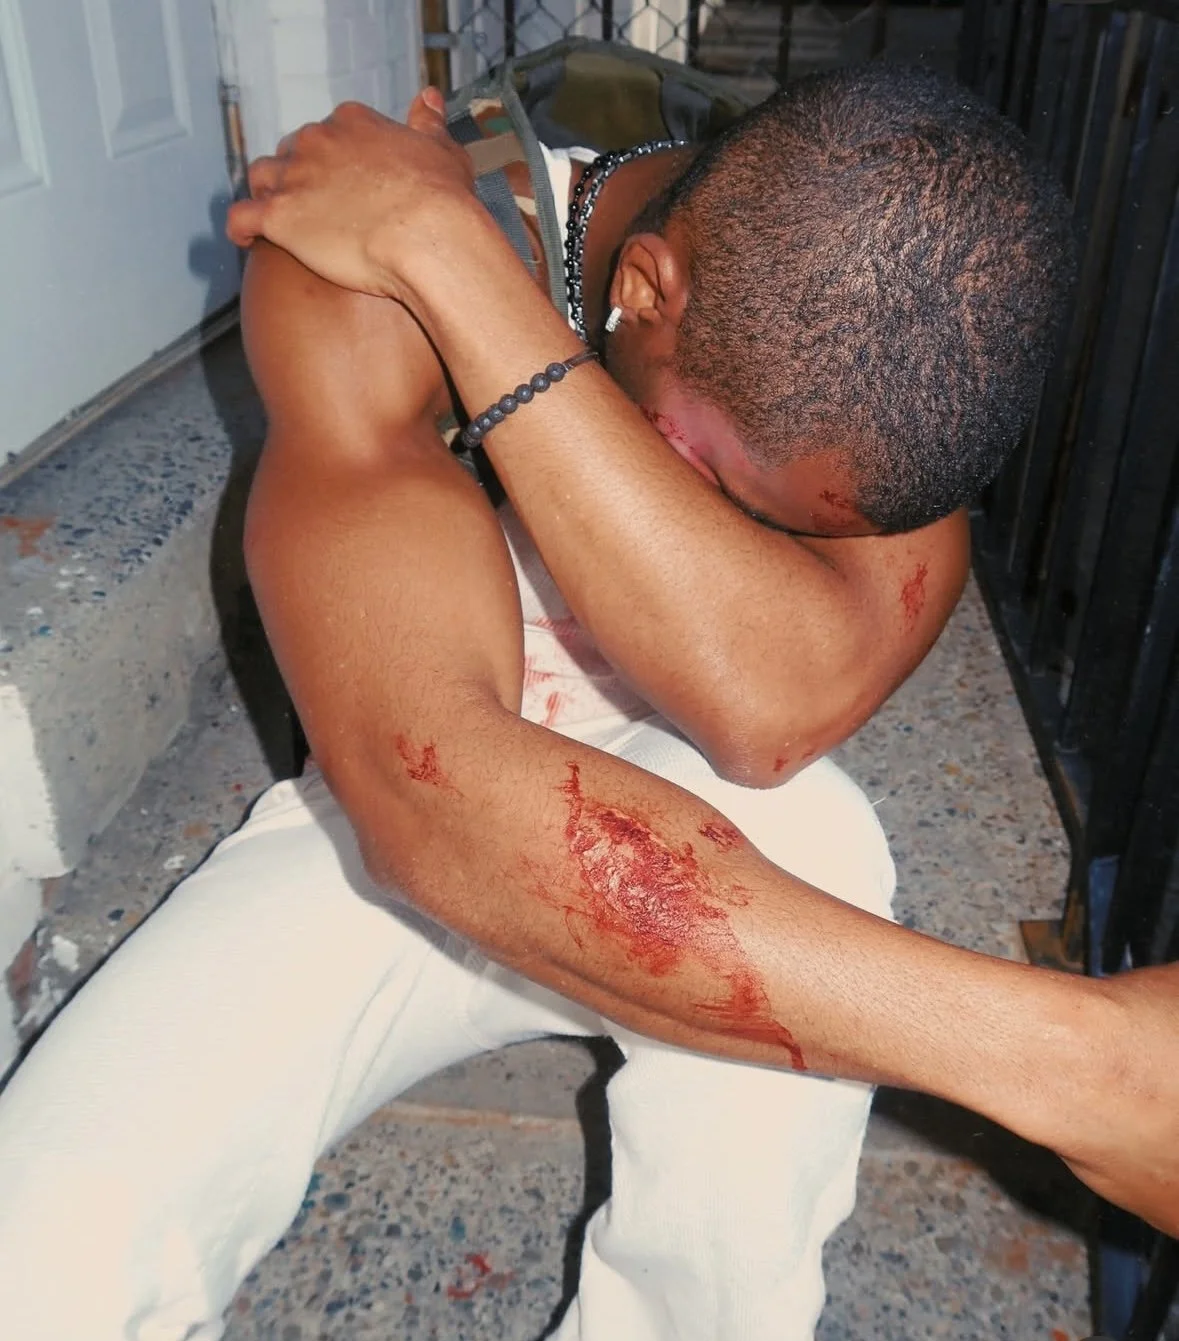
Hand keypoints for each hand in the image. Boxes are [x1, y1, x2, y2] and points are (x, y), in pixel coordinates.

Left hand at [225, 88, 475, 299]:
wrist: (427, 236)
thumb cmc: (443, 199)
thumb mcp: (444, 150)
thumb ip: (429, 123)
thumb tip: (427, 98)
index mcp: (352, 122)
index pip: (330, 131)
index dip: (334, 157)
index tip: (344, 179)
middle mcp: (316, 141)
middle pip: (292, 151)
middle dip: (299, 173)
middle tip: (315, 204)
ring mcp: (294, 178)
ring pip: (261, 176)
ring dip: (266, 193)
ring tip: (277, 216)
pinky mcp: (279, 216)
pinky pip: (241, 217)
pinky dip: (239, 228)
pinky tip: (245, 240)